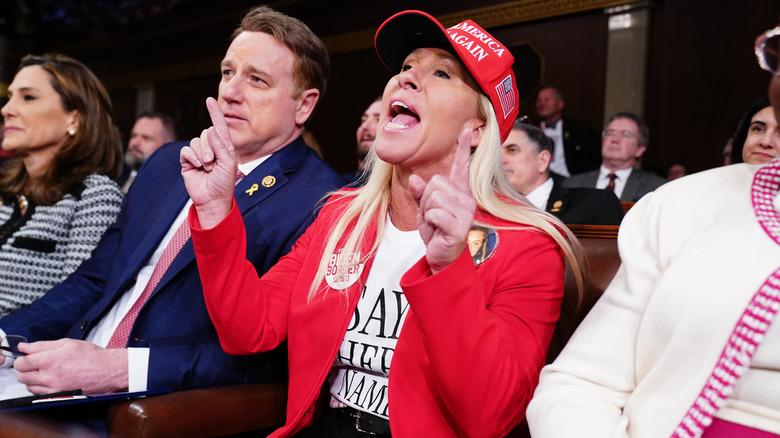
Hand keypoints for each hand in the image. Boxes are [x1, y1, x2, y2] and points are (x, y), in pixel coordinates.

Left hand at [13, 339, 127, 394]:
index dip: (22, 358)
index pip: (21, 363)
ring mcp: (53, 388)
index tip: (27, 356)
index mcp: (50, 360)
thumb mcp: (67, 343)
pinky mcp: (58, 396)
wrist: (107, 371)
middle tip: (37, 363)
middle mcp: (49, 376)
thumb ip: (42, 345)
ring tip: (46, 371)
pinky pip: (39, 394)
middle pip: (22, 376)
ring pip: (29, 386)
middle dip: (26, 369)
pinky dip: (41, 387)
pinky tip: (51, 379)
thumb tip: (24, 346)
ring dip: (33, 379)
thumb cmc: (91, 356)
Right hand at [180, 97, 237, 227]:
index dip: (215, 113)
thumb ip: (221, 146)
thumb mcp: (228, 163)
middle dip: (208, 147)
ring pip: (195, 141)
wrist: (212, 200)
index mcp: (224, 147)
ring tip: (207, 167)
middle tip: (212, 162)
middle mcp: (211, 148)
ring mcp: (198, 154)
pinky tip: (197, 166)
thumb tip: (210, 129)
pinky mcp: (187, 161)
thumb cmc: (224, 183)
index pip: (219, 126)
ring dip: (201, 154)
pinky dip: (191, 156)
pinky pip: (186, 150)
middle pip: (205, 133)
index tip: (210, 100)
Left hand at [408, 128, 476, 272]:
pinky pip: (435, 212)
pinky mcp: (459, 226)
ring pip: (434, 196)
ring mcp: (465, 212)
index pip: (461, 166)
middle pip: (436, 181)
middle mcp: (466, 199)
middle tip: (432, 215)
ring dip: (428, 211)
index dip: (463, 147)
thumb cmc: (436, 233)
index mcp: (459, 192)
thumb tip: (415, 179)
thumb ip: (420, 194)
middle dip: (426, 198)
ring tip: (435, 223)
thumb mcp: (424, 210)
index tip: (466, 128)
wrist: (441, 258)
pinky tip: (437, 230)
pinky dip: (430, 221)